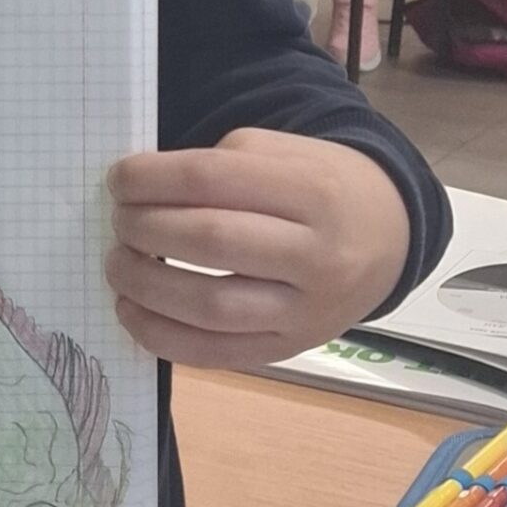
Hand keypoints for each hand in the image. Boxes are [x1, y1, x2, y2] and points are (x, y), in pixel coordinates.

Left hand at [105, 127, 410, 367]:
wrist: (390, 238)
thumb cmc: (325, 185)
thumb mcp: (287, 153)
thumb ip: (225, 164)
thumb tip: (147, 191)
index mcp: (312, 190)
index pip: (215, 181)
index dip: (154, 179)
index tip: (118, 179)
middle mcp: (314, 254)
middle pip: (211, 242)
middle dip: (147, 229)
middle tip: (118, 221)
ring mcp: (304, 311)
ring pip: (211, 306)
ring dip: (147, 287)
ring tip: (117, 264)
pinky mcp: (287, 350)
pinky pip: (216, 354)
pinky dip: (163, 338)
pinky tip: (133, 312)